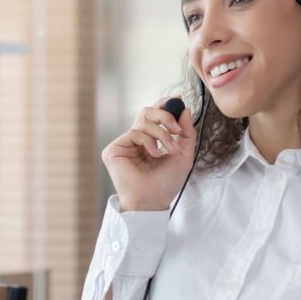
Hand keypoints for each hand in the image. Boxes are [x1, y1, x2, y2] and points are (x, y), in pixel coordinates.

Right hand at [101, 97, 196, 211]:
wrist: (154, 200)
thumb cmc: (166, 183)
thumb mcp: (183, 154)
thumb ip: (186, 132)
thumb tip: (184, 109)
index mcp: (149, 140)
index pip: (154, 116)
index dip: (164, 104)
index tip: (178, 99)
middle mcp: (135, 140)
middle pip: (147, 112)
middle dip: (165, 115)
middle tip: (177, 128)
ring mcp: (124, 144)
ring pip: (143, 122)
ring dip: (163, 134)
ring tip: (170, 150)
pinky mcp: (114, 149)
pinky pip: (135, 132)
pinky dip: (149, 141)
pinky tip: (154, 155)